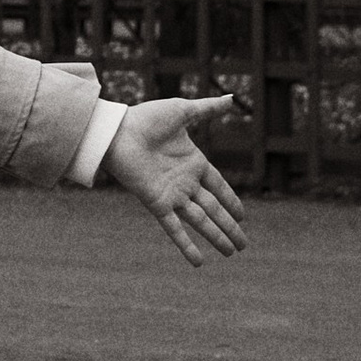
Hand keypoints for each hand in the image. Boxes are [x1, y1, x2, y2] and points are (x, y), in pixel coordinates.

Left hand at [101, 95, 245, 265]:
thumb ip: (207, 109)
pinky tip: (198, 262)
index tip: (243, 216)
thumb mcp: (182, 111)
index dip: (231, 201)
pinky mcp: (157, 202)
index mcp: (193, 163)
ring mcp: (172, 194)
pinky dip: (186, 245)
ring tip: (231, 252)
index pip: (219, 187)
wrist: (117, 130)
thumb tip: (232, 98)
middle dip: (229, 226)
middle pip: (214, 209)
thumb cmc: (145, 118)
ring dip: (216, 237)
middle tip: (243, 245)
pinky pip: (174, 228)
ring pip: (201, 221)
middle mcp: (185, 182)